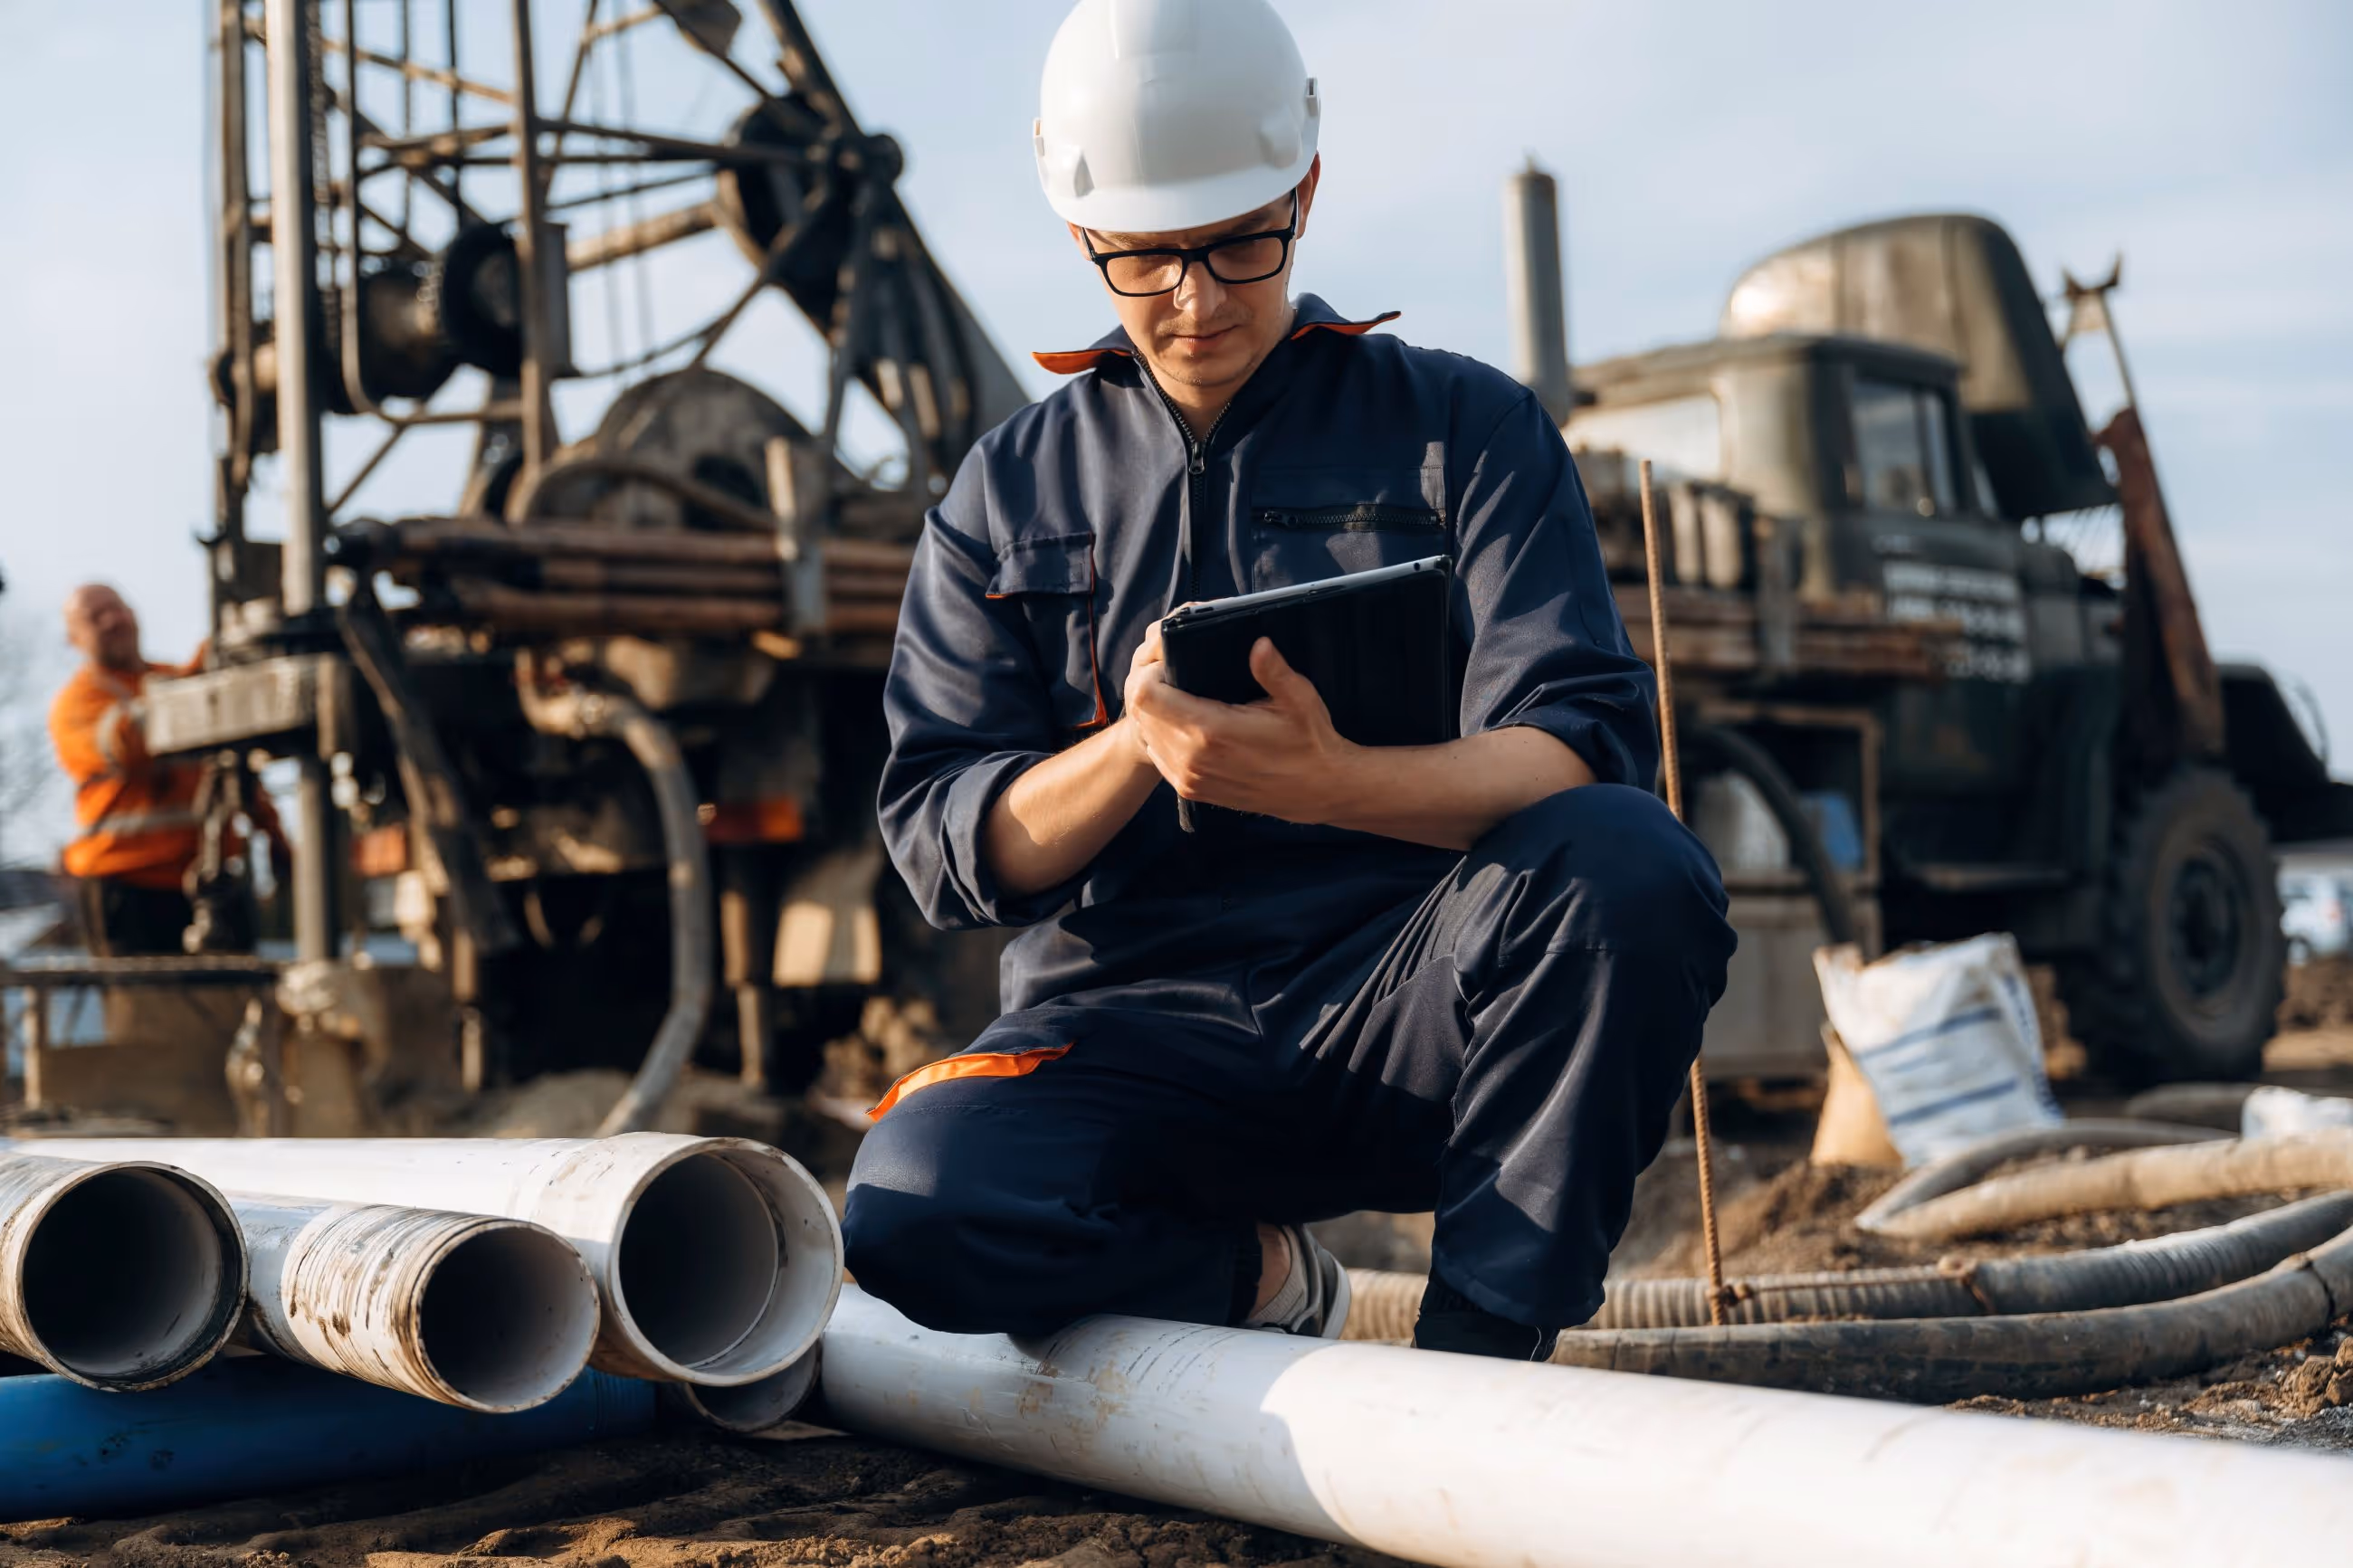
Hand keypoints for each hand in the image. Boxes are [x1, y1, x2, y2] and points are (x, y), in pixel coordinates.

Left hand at [1125, 634, 1355, 820]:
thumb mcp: (1299, 699)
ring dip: (1153, 713)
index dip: (1150, 673)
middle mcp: (1192, 758)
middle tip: (1171, 674)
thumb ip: (1274, 670)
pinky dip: (1162, 735)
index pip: (1146, 695)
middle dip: (1148, 688)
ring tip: (1176, 696)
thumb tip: (1259, 643)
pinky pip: (1158, 755)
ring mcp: (1189, 778)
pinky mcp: (1192, 790)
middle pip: (1140, 713)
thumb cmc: (1309, 742)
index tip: (1169, 662)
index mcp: (1211, 730)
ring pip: (1146, 734)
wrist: (1318, 790)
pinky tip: (1183, 723)